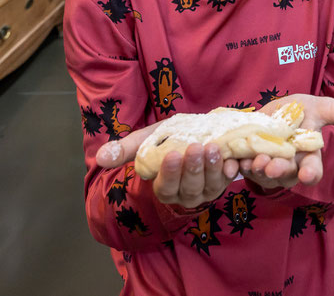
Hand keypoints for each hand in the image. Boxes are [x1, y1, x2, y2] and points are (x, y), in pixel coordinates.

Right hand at [96, 124, 239, 208]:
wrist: (193, 138)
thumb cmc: (166, 143)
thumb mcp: (146, 143)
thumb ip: (125, 150)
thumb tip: (100, 157)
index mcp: (164, 188)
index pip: (165, 186)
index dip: (169, 173)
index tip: (172, 155)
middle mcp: (185, 194)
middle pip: (190, 187)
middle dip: (194, 168)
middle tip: (197, 148)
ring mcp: (206, 191)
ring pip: (211, 186)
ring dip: (213, 168)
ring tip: (214, 148)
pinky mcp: (222, 182)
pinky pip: (228, 180)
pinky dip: (230, 171)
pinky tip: (233, 160)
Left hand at [239, 95, 333, 191]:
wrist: (273, 112)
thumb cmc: (300, 112)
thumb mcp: (321, 108)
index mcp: (308, 156)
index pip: (313, 170)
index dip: (311, 174)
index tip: (308, 176)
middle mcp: (288, 166)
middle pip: (285, 175)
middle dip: (279, 171)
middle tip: (272, 166)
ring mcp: (266, 167)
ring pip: (262, 175)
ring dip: (257, 170)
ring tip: (252, 160)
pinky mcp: (246, 163)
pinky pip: (240, 168)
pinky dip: (236, 165)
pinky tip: (234, 159)